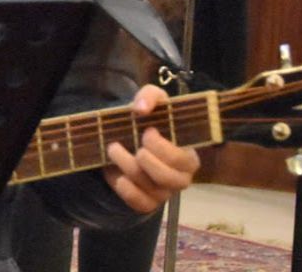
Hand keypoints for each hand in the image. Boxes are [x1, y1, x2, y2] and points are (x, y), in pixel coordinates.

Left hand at [102, 84, 200, 212]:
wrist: (127, 137)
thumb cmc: (147, 121)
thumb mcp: (150, 100)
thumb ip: (150, 97)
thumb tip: (141, 108)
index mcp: (188, 156)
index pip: (181, 159)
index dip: (161, 147)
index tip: (146, 132)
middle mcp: (180, 178)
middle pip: (169, 179)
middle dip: (145, 161)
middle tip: (126, 144)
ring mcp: (164, 192)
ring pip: (151, 189)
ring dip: (127, 167)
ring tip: (113, 149)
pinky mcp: (148, 202)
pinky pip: (141, 204)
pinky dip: (127, 191)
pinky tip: (117, 176)